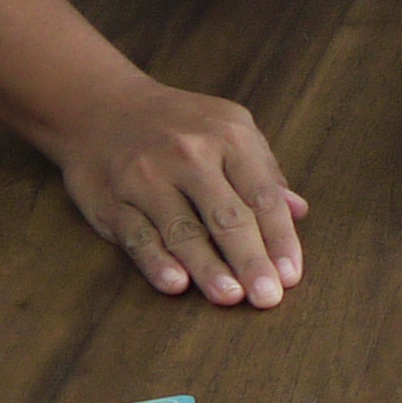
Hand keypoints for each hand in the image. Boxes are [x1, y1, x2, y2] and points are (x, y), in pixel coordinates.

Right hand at [22, 76, 307, 306]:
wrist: (102, 105)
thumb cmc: (180, 125)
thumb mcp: (229, 129)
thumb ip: (263, 170)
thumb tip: (299, 211)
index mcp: (229, 136)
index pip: (262, 195)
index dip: (280, 239)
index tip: (290, 276)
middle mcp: (189, 154)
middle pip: (227, 216)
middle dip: (251, 260)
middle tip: (267, 297)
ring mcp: (147, 176)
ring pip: (183, 230)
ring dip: (208, 267)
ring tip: (230, 297)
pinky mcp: (111, 198)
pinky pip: (137, 235)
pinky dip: (156, 261)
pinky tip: (176, 284)